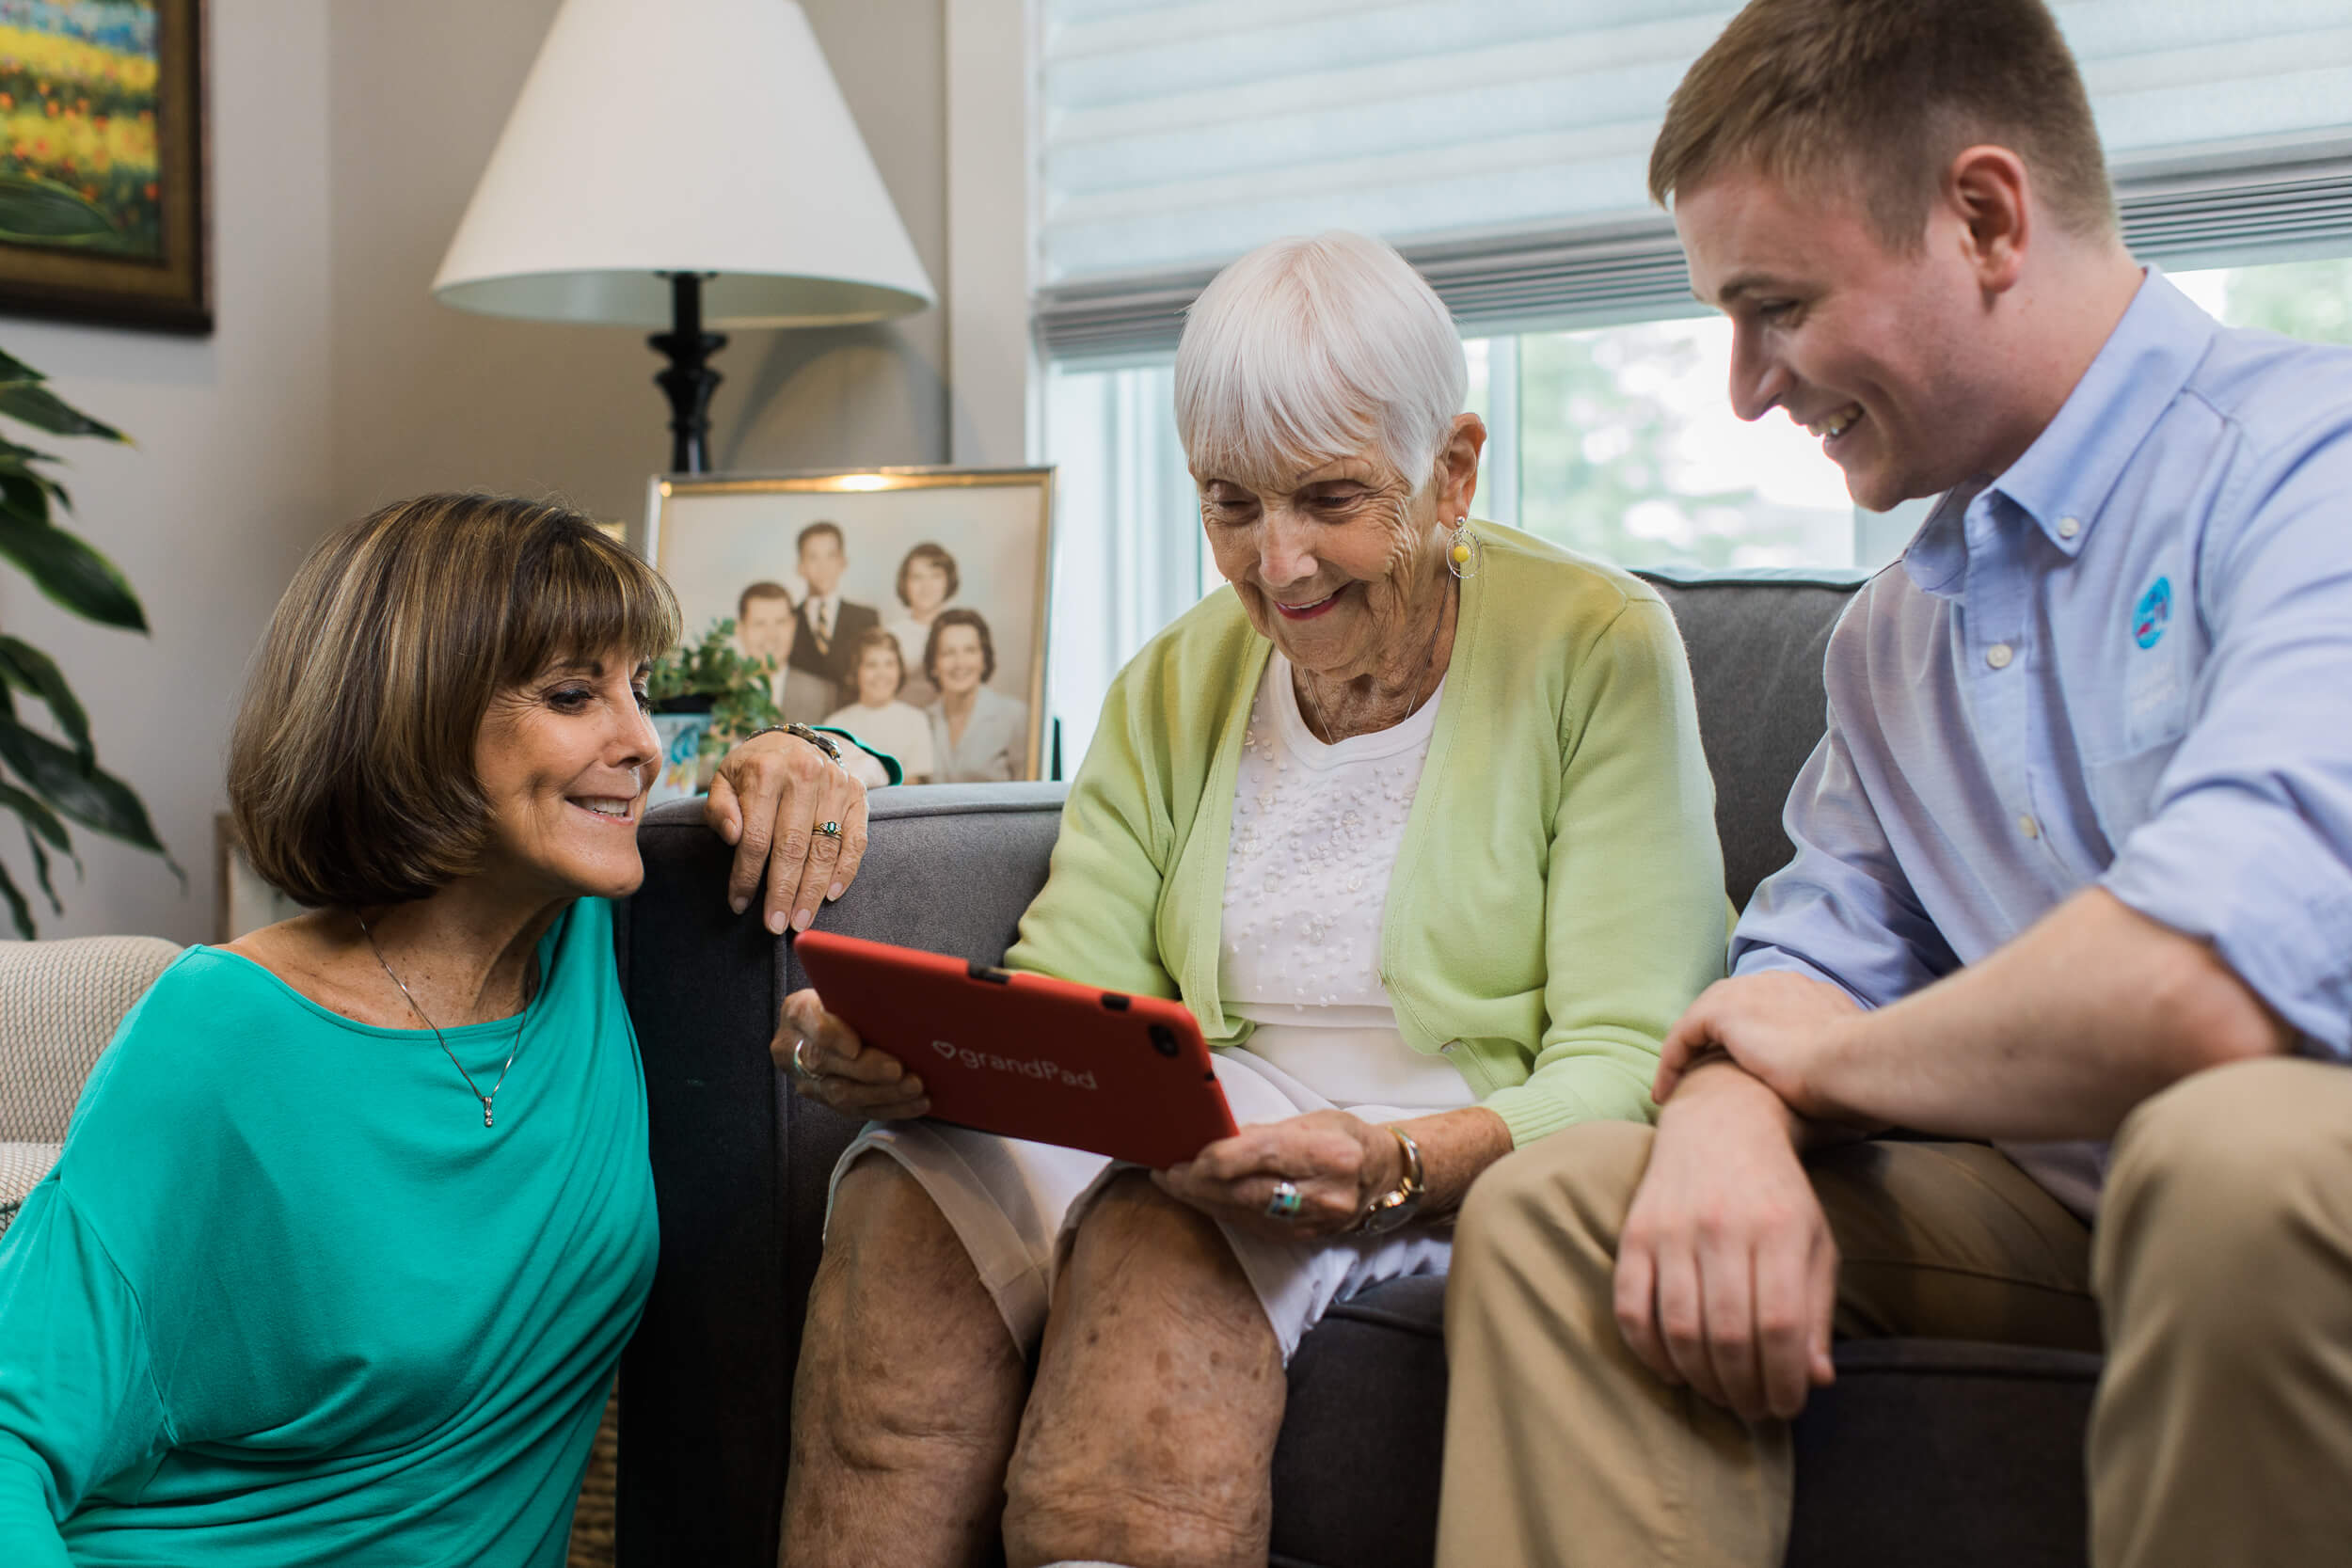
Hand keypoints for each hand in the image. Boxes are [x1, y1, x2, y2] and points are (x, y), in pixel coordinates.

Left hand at [705, 730, 869, 934]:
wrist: (799, 741)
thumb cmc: (755, 769)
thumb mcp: (725, 778)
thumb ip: (720, 808)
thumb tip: (732, 837)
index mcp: (766, 772)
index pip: (755, 837)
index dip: (746, 876)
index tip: (739, 905)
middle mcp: (804, 775)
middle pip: (793, 847)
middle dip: (783, 892)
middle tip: (776, 926)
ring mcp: (836, 785)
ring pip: (825, 848)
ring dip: (813, 891)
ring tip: (801, 920)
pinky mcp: (858, 796)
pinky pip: (856, 840)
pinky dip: (845, 871)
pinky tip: (831, 895)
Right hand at [772, 988, 928, 1119]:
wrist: (832, 1021)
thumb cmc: (846, 998)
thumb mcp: (845, 986)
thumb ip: (858, 991)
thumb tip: (900, 987)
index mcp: (797, 1011)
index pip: (808, 1020)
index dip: (831, 1036)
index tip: (855, 1046)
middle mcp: (793, 1048)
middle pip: (824, 1063)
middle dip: (866, 1070)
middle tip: (898, 1070)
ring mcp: (807, 1080)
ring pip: (841, 1094)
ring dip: (883, 1093)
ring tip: (915, 1087)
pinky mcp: (827, 1101)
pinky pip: (858, 1110)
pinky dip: (891, 1107)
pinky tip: (916, 1103)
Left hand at [1152, 1111, 1401, 1237]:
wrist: (1385, 1179)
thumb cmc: (1345, 1139)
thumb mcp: (1312, 1120)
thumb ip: (1264, 1133)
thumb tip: (1215, 1138)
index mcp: (1329, 1152)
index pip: (1259, 1156)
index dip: (1215, 1157)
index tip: (1185, 1154)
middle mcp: (1325, 1193)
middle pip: (1246, 1191)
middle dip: (1198, 1184)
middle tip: (1166, 1173)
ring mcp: (1315, 1222)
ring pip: (1244, 1214)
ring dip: (1203, 1200)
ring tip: (1173, 1184)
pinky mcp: (1304, 1239)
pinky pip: (1252, 1227)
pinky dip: (1222, 1212)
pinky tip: (1201, 1199)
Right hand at [1615, 1062, 1837, 1422]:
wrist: (1720, 1124)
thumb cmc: (1778, 1194)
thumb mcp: (1816, 1242)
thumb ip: (1816, 1310)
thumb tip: (1815, 1380)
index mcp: (1780, 1228)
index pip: (1781, 1324)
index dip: (1784, 1380)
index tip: (1788, 1407)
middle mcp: (1723, 1226)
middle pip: (1731, 1335)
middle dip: (1744, 1390)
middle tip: (1753, 1410)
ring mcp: (1673, 1228)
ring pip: (1681, 1327)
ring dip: (1701, 1378)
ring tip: (1720, 1395)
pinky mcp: (1635, 1232)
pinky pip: (1631, 1305)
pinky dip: (1649, 1350)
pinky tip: (1673, 1369)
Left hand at [1654, 971, 1862, 1118]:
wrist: (1855, 1064)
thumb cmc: (1864, 1079)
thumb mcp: (1854, 1067)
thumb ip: (1842, 1072)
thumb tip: (1850, 1106)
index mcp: (1812, 996)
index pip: (1769, 1009)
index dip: (1751, 1040)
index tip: (1744, 1075)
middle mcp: (1777, 985)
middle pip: (1731, 1009)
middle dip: (1714, 1043)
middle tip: (1702, 1079)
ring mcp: (1749, 992)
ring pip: (1701, 1022)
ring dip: (1686, 1055)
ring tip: (1675, 1090)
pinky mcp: (1723, 1011)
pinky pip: (1683, 1036)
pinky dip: (1671, 1063)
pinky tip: (1665, 1094)